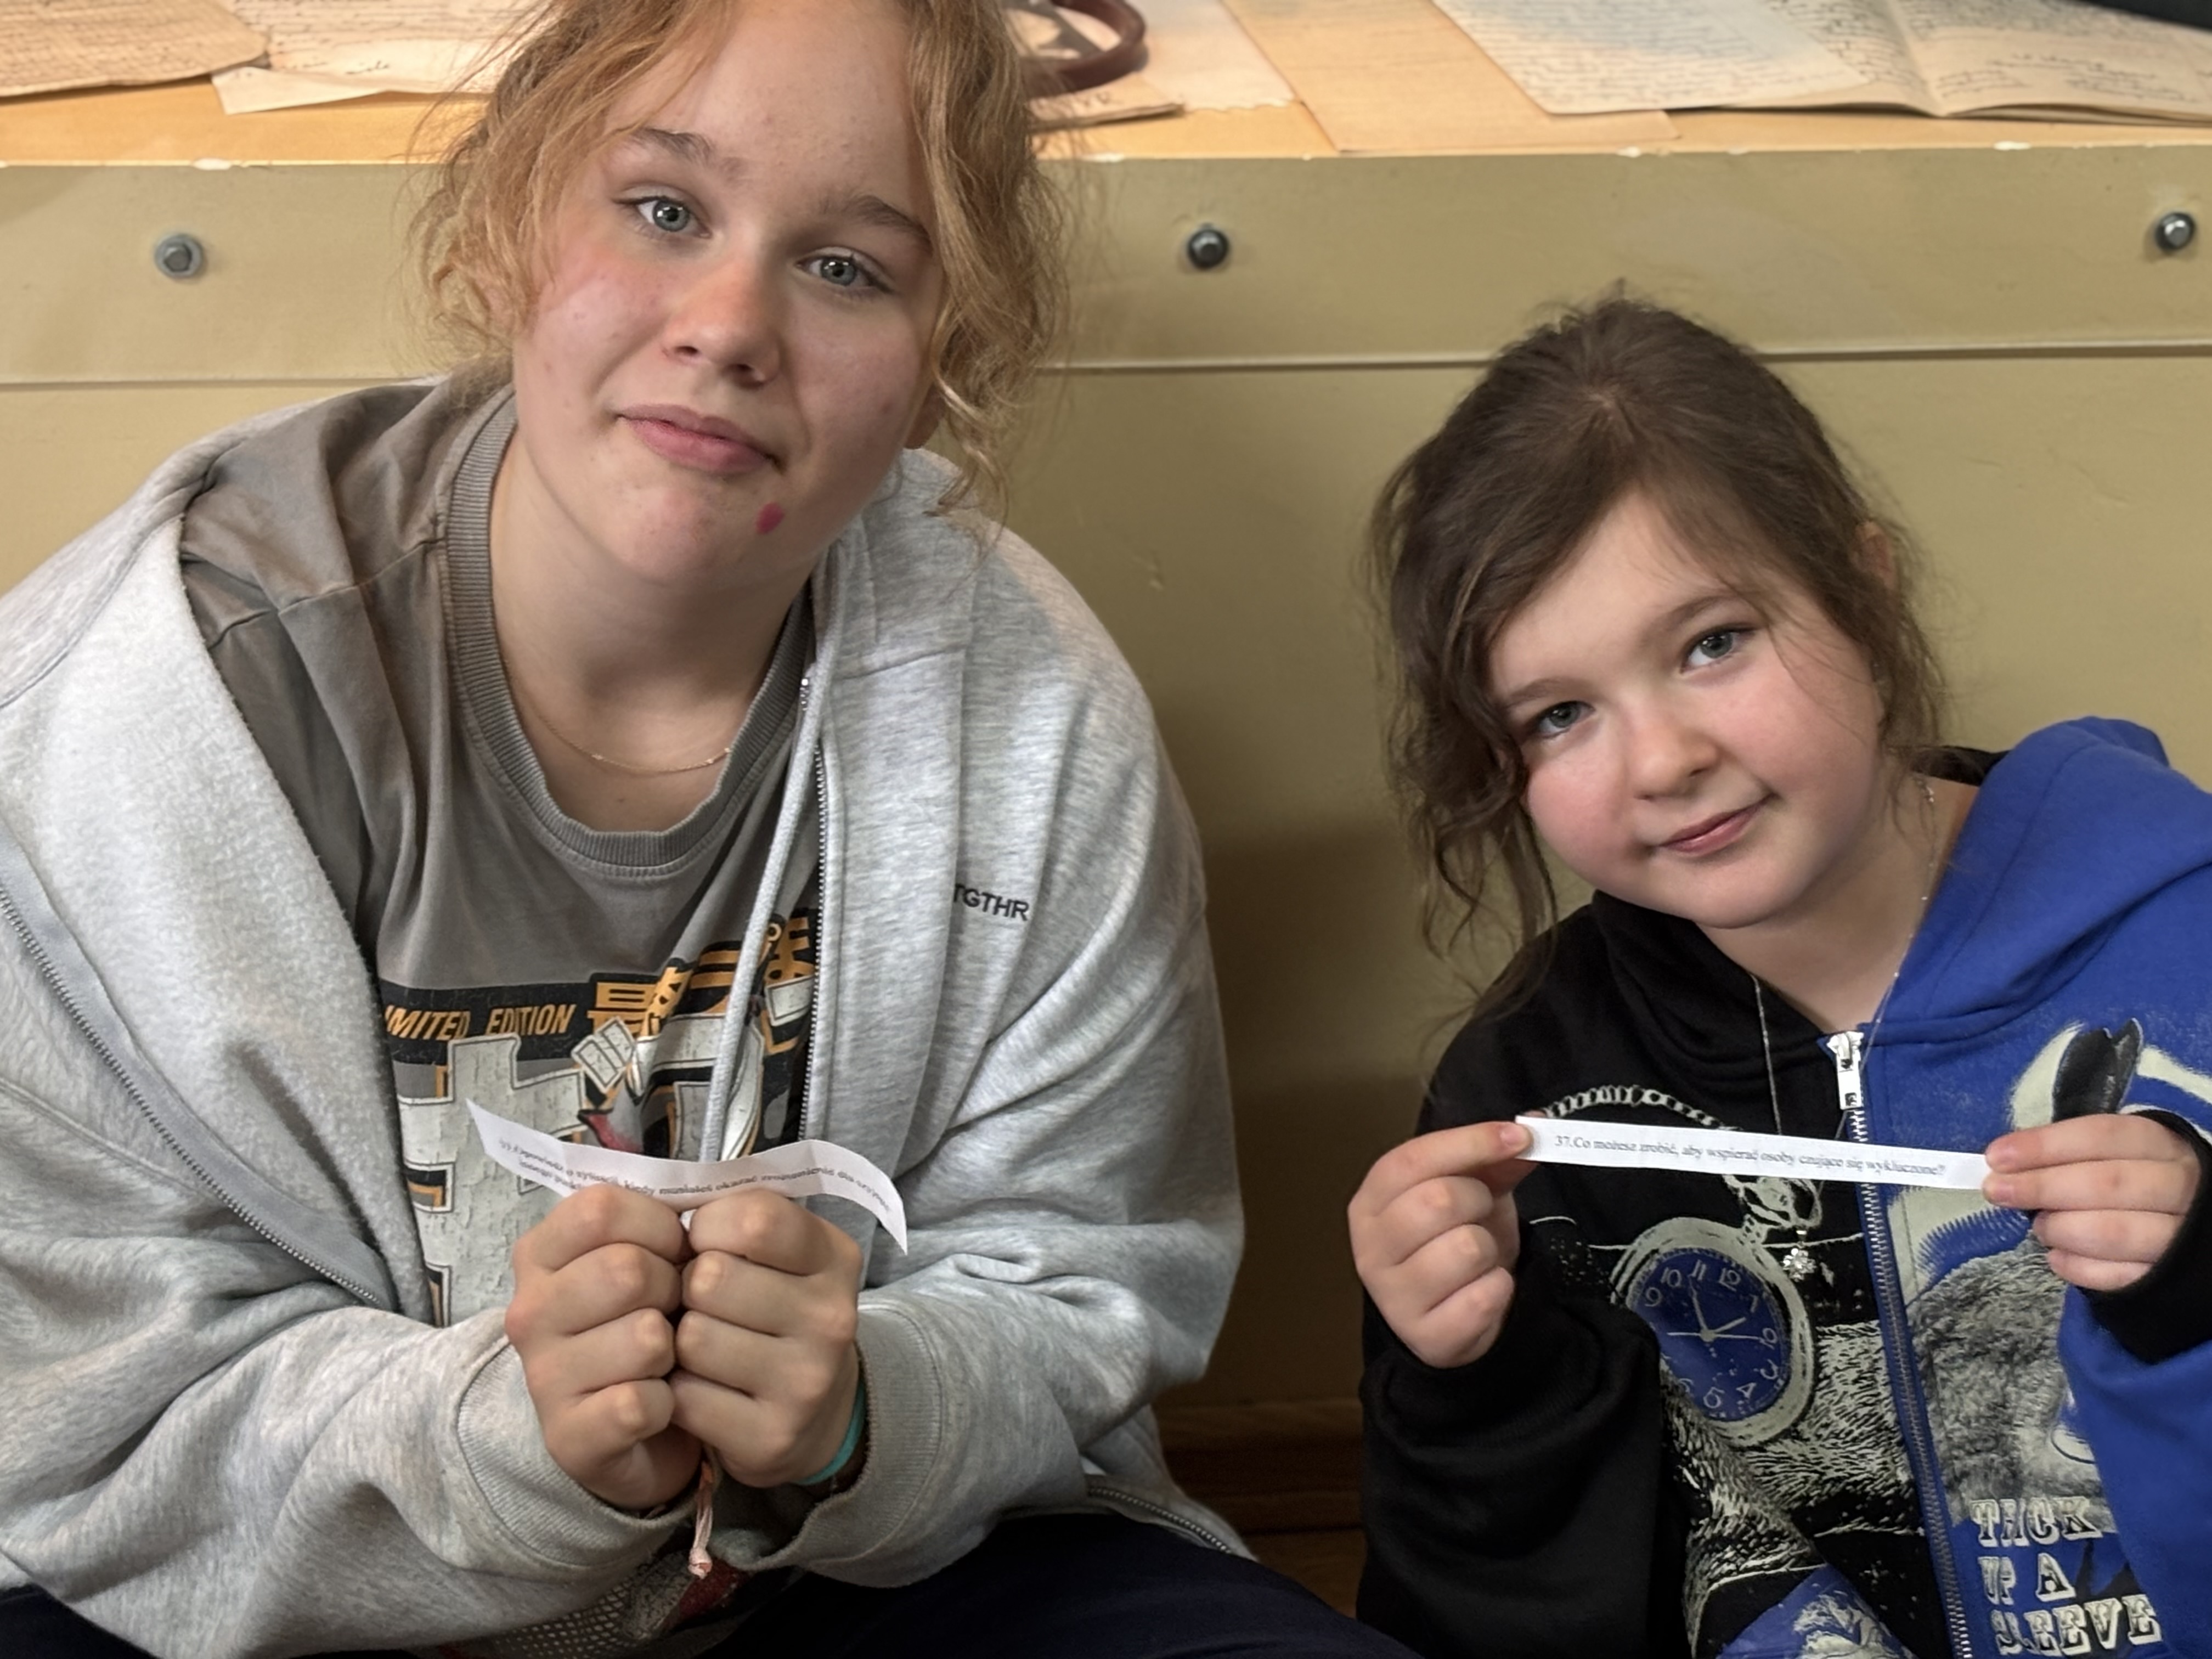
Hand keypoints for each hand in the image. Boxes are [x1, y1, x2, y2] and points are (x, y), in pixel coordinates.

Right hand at [506, 1184, 698, 1509]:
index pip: (601, 1209)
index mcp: (541, 1254)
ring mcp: (542, 1377)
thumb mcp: (647, 1254)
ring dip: (674, 1349)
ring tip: (664, 1359)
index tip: (673, 1251)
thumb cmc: (645, 1319)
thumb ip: (656, 1214)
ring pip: (644, 1337)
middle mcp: (528, 1312)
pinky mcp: (568, 1437)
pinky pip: (641, 1402)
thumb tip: (683, 1181)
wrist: (632, 1426)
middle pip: (628, 1269)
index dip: (658, 1226)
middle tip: (672, 1311)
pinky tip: (660, 1404)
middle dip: (673, 1288)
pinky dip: (667, 1403)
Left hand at [671, 1189, 863, 1487]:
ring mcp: (807, 1382)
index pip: (751, 1218)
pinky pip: (685, 1399)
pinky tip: (704, 1389)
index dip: (707, 1227)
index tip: (707, 1243)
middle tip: (703, 1303)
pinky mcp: (772, 1437)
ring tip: (704, 1347)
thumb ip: (735, 1213)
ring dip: (679, 1343)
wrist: (816, 1410)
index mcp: (834, 1256)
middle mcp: (832, 1317)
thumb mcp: (778, 1250)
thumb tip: (657, 1196)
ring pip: (692, 1338)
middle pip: (710, 1279)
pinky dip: (679, 1392)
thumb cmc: (774, 1307)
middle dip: (687, 1288)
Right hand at [1350, 1120, 1533, 1368]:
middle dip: (1478, 1201)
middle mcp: (1369, 1247)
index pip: (1410, 1159)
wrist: (1460, 1314)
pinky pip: (1484, 1298)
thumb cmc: (1458, 1238)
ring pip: (1465, 1248)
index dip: (1468, 1142)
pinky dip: (1499, 1289)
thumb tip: (1536, 1125)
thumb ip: (1497, 1157)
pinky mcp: (1425, 1337)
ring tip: (1478, 1258)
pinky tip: (1483, 1291)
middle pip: (1437, 1200)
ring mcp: (1393, 1297)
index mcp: (1371, 1201)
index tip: (1517, 1136)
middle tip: (1480, 1214)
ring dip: (1490, 1249)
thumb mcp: (1474, 1189)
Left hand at [1985, 1114, 2202, 1291]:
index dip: (2045, 1145)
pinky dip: (2078, 1267)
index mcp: (2159, 1144)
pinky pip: (2118, 1276)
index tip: (1996, 1157)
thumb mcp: (2109, 1154)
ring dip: (2061, 1229)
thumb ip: (2064, 1156)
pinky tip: (2056, 1257)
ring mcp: (2179, 1234)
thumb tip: (2003, 1165)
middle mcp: (2178, 1185)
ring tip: (2039, 1227)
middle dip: (2042, 1187)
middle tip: (1998, 1192)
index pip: (2101, 1136)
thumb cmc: (2130, 1178)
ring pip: (2114, 1232)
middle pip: (2107, 1183)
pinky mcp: (2169, 1277)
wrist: (2183, 1224)